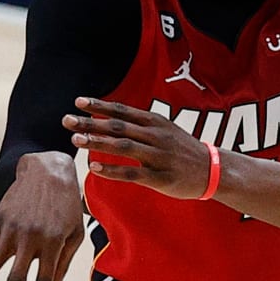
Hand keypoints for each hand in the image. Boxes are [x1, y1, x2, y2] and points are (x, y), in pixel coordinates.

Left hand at [63, 97, 210, 199]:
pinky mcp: (161, 178)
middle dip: (91, 123)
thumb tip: (110, 117)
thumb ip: (140, 124)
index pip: (122, 110)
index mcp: (155, 122)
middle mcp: (155, 135)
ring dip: (98, 143)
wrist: (212, 169)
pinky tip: (94, 167)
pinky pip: (132, 173)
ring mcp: (158, 156)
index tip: (78, 102)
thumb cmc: (182, 149)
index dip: (100, 106)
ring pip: (123, 147)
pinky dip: (112, 170)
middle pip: (117, 127)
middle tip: (67, 121)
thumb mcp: (164, 129)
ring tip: (76, 140)